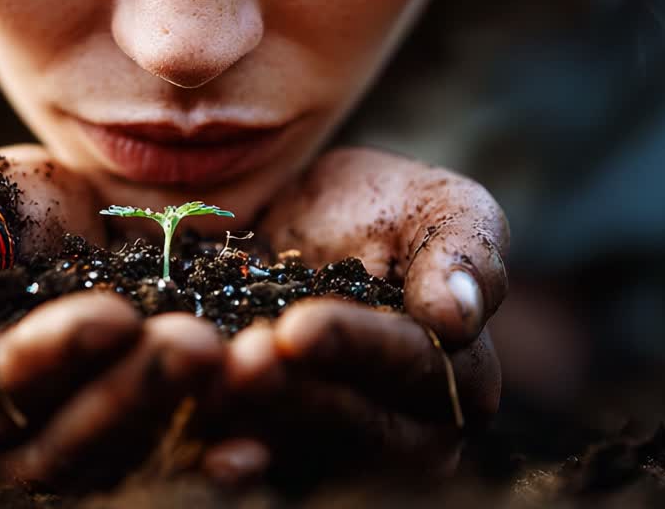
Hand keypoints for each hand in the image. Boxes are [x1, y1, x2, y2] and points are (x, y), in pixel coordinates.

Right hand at [0, 145, 224, 487]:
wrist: (68, 218)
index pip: (0, 389)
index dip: (52, 357)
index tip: (112, 316)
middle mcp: (17, 448)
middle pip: (69, 445)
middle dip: (135, 393)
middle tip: (194, 345)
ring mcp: (90, 451)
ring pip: (134, 455)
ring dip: (189, 416)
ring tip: (244, 366)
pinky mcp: (153, 440)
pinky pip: (185, 456)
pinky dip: (220, 452)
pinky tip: (258, 442)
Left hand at [204, 147, 508, 480]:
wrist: (295, 216)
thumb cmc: (384, 209)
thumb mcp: (441, 205)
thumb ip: (467, 250)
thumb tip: (459, 316)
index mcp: (459, 377)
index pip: (411, 366)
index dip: (356, 348)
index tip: (299, 327)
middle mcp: (405, 432)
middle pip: (352, 423)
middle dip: (293, 393)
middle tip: (243, 361)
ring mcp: (333, 447)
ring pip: (296, 449)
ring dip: (247, 422)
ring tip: (204, 382)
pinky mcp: (270, 446)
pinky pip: (250, 459)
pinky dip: (220, 450)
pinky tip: (197, 446)